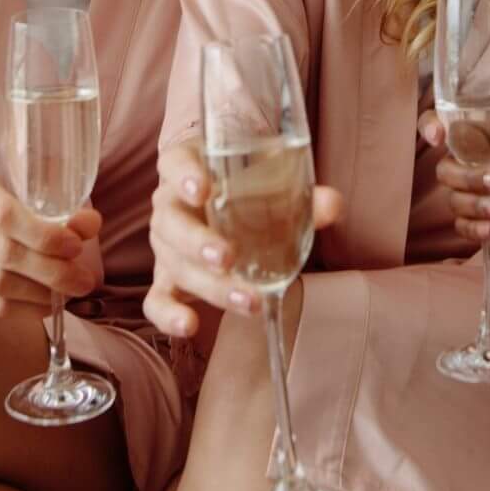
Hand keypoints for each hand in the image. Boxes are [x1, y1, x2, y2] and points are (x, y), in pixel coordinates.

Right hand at [0, 168, 100, 317]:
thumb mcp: (22, 199)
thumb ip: (59, 210)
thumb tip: (90, 224)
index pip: (3, 214)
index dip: (43, 234)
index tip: (76, 246)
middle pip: (4, 253)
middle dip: (51, 270)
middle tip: (84, 280)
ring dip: (40, 292)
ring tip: (69, 293)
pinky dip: (26, 309)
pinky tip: (47, 305)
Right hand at [143, 137, 342, 337]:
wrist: (217, 205)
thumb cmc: (242, 189)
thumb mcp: (268, 185)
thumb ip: (300, 195)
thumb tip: (332, 205)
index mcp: (187, 171)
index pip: (175, 165)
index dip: (185, 176)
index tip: (203, 188)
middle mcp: (170, 207)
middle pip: (171, 222)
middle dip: (198, 242)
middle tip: (226, 257)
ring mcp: (166, 246)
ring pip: (173, 264)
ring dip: (208, 285)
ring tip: (247, 300)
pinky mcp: (167, 280)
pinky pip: (157, 300)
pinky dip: (168, 315)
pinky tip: (188, 326)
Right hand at [422, 97, 489, 242]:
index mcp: (474, 133)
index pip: (437, 122)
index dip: (429, 126)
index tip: (439, 136)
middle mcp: (466, 160)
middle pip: (445, 170)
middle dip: (470, 178)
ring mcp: (472, 190)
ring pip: (456, 200)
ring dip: (478, 206)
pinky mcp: (482, 215)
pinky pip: (464, 225)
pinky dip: (476, 229)